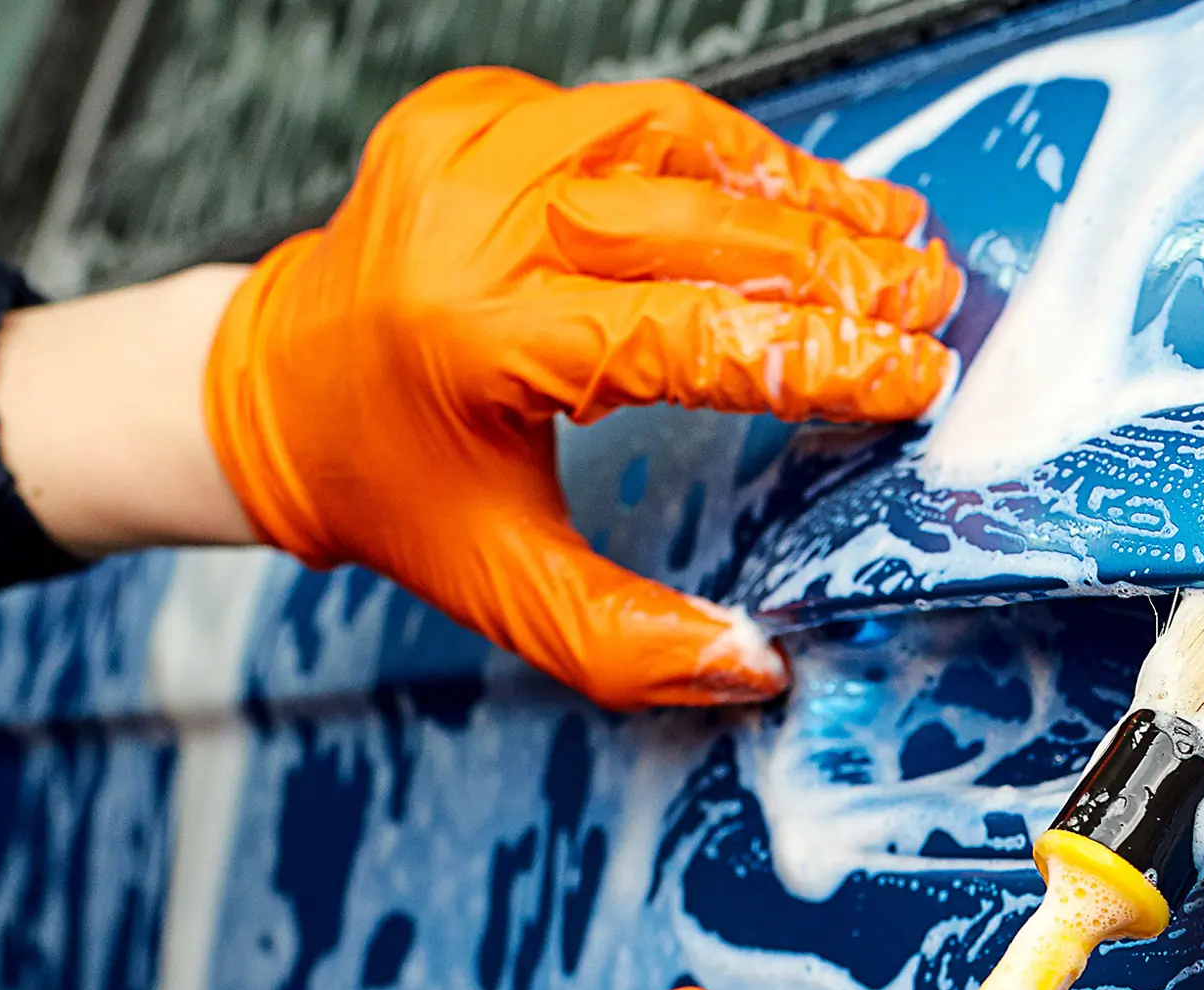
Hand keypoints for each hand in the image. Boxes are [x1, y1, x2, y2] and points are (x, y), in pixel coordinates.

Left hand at [201, 68, 961, 709]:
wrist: (272, 388)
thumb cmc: (394, 487)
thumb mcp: (502, 587)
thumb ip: (630, 644)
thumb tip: (758, 665)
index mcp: (478, 342)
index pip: (688, 336)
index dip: (818, 357)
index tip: (912, 373)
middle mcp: (474, 225)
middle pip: (700, 225)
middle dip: (836, 263)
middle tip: (930, 293)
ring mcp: (471, 150)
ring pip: (678, 140)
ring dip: (797, 189)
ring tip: (889, 228)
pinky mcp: (473, 111)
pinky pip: (630, 115)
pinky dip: (724, 150)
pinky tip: (793, 192)